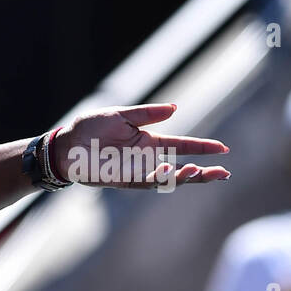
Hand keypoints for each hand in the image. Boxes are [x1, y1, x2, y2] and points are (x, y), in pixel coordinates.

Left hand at [48, 103, 229, 188]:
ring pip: (166, 179)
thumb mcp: (121, 115)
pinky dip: (158, 178)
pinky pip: (144, 182)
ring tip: (198, 171)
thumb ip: (147, 114)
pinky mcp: (122, 180)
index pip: (181, 145)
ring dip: (183, 177)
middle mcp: (145, 158)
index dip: (202, 148)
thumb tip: (174, 108)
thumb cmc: (90, 128)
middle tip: (223, 173)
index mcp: (148, 141)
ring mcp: (135, 171)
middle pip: (180, 168)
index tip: (223, 149)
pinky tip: (168, 171)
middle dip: (202, 172)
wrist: (67, 143)